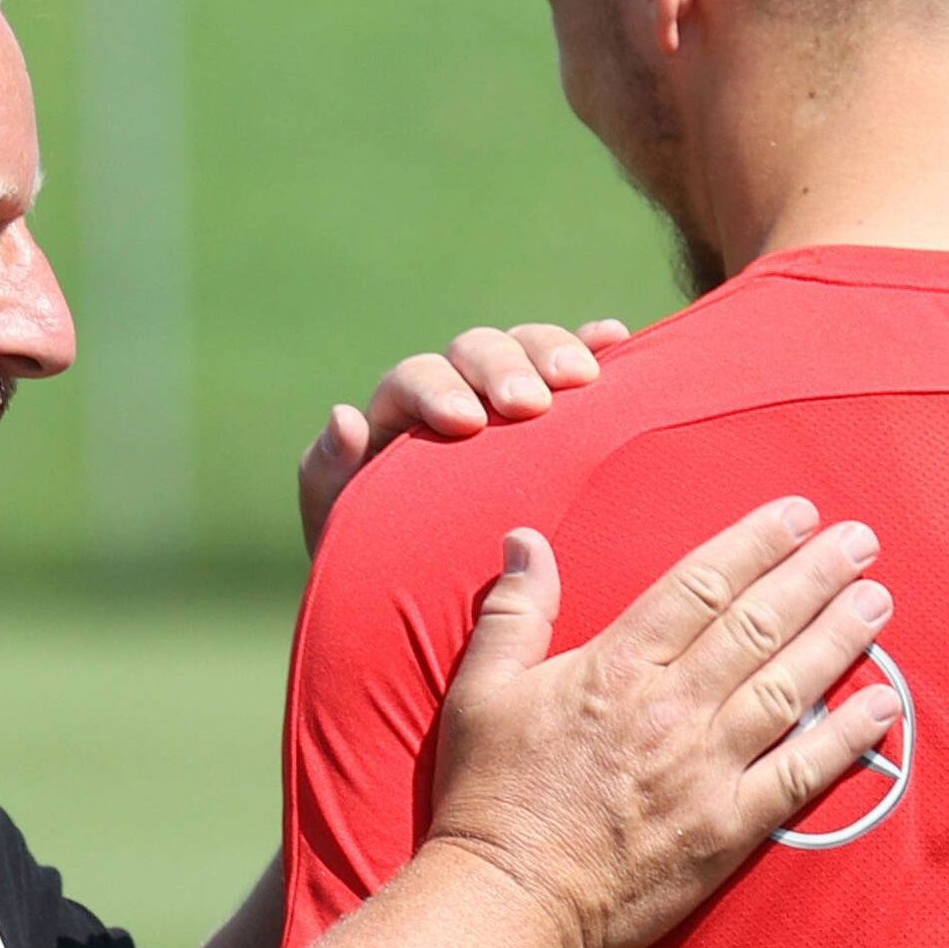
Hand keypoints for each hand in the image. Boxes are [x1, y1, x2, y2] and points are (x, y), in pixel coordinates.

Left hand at [300, 319, 636, 554]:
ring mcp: (508, 402)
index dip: (437, 392)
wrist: (434, 608)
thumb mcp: (344, 534)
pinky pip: (576, 366)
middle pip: (475, 352)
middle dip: (504, 368)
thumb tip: (345, 417)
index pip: (414, 381)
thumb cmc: (380, 573)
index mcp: (397, 418)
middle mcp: (453, 394)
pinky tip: (616, 339)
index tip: (468, 423)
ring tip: (585, 378)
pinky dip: (596, 349)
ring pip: (527, 348)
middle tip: (531, 404)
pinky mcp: (558, 419)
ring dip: (554, 352)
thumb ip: (331, 479)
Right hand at [420, 500, 897, 947]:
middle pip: (759, 625)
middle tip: (862, 541)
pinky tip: (885, 705)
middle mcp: (670, 708)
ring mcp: (705, 769)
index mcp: (614, 667)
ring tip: (880, 602)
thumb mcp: (481, 692)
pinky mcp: (728, 828)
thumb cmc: (489, 799)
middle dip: (816, 575)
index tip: (797, 514)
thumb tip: (526, 539)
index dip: (755, 543)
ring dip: (841, 639)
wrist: (506, 903)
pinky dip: (849, 737)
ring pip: (790, 687)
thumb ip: (515, 612)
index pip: (701, 586)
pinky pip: (801, 773)